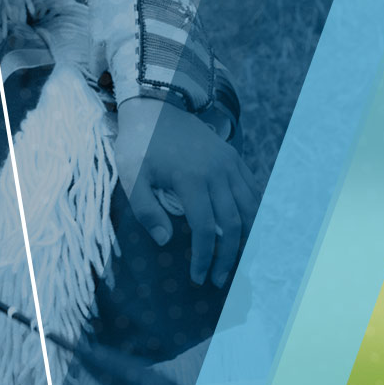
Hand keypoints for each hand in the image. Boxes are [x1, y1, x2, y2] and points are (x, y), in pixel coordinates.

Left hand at [114, 97, 257, 286]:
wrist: (156, 105)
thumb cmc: (139, 144)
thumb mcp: (130, 176)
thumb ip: (146, 210)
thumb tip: (166, 241)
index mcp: (190, 178)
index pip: (206, 229)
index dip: (205, 258)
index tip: (199, 278)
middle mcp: (217, 172)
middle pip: (233, 224)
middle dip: (228, 258)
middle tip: (219, 279)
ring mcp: (230, 164)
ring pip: (250, 210)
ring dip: (247, 239)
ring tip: (238, 261)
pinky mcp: (234, 159)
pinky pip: (253, 192)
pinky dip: (253, 215)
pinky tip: (245, 232)